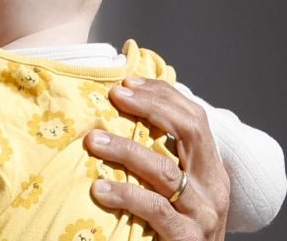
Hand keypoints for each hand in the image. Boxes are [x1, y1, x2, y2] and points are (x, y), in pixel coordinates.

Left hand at [85, 77, 230, 239]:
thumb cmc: (173, 227)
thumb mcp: (174, 189)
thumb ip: (157, 160)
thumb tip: (114, 121)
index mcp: (211, 170)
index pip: (195, 120)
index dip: (164, 95)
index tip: (128, 82)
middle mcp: (213, 188)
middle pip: (190, 133)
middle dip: (151, 107)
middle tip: (115, 95)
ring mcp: (203, 214)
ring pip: (167, 171)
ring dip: (126, 150)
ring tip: (93, 140)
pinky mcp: (188, 238)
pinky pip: (157, 209)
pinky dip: (126, 194)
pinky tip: (99, 188)